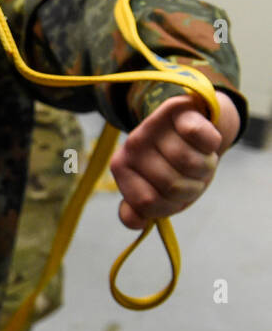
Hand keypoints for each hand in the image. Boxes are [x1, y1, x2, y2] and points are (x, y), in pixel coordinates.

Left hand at [111, 92, 240, 229]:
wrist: (189, 126)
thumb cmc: (171, 166)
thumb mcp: (154, 190)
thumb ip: (138, 208)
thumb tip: (135, 221)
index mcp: (121, 167)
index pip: (148, 203)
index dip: (171, 206)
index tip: (175, 194)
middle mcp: (132, 145)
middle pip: (172, 185)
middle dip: (191, 187)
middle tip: (192, 175)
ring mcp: (152, 125)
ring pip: (189, 163)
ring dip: (204, 167)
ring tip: (199, 159)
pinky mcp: (177, 109)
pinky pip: (197, 134)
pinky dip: (209, 143)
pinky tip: (204, 141)